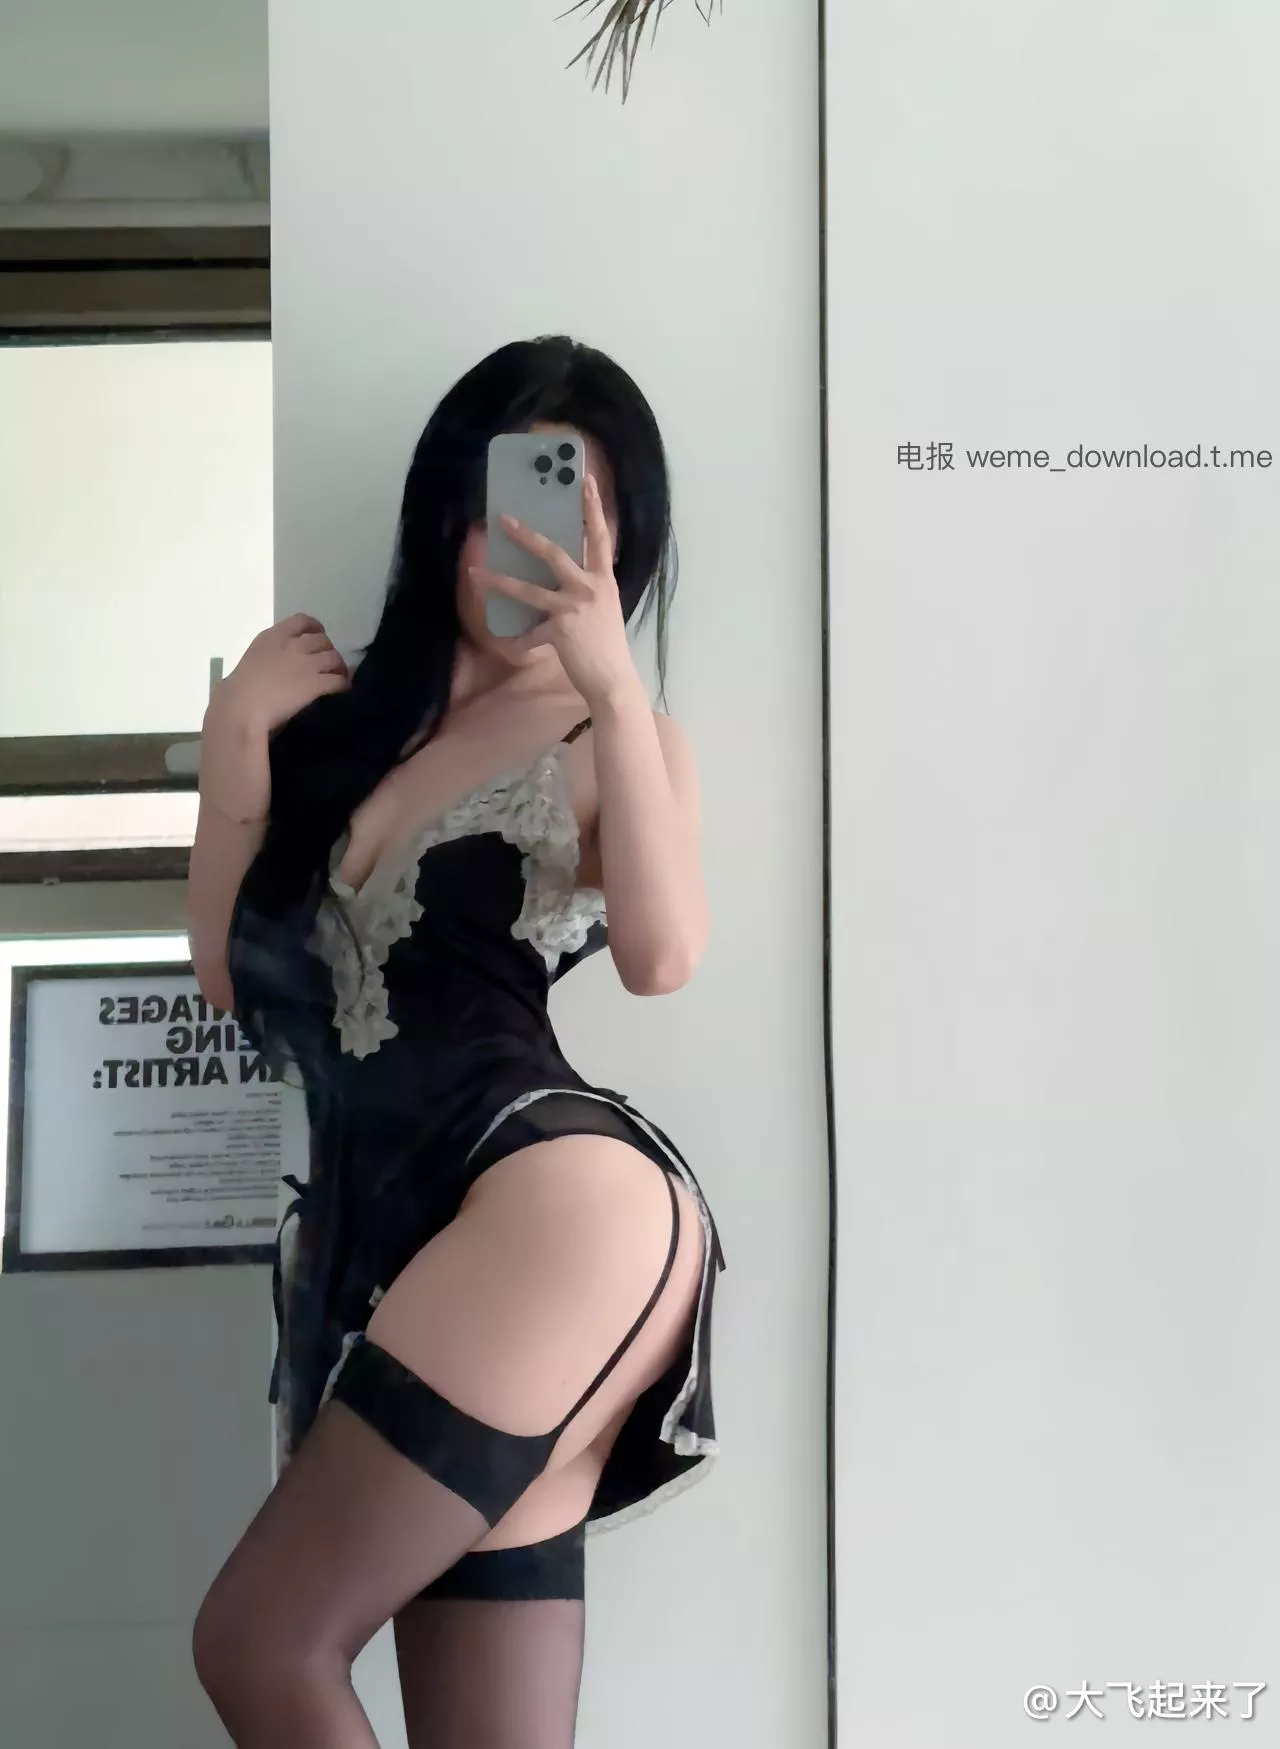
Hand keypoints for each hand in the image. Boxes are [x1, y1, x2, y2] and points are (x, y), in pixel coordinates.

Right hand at [210, 613, 348, 739]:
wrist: (241, 709)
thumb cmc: (236, 692)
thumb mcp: (251, 661)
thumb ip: (266, 657)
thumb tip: (274, 668)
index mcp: (272, 637)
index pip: (301, 620)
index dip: (315, 627)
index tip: (318, 635)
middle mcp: (292, 646)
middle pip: (322, 640)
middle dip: (328, 650)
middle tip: (329, 663)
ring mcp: (306, 664)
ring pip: (334, 658)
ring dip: (339, 667)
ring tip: (339, 676)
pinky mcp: (315, 683)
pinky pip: (338, 680)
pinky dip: (343, 684)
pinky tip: (342, 690)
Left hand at [471, 474, 643, 708]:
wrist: (614, 679)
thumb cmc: (608, 644)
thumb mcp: (604, 607)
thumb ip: (587, 587)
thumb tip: (562, 575)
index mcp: (603, 579)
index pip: (600, 536)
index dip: (593, 507)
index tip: (586, 481)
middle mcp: (589, 588)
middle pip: (553, 553)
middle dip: (526, 535)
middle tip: (504, 519)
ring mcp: (573, 608)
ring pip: (528, 590)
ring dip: (498, 580)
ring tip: (474, 572)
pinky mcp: (560, 631)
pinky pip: (529, 634)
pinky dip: (517, 641)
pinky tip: (507, 646)